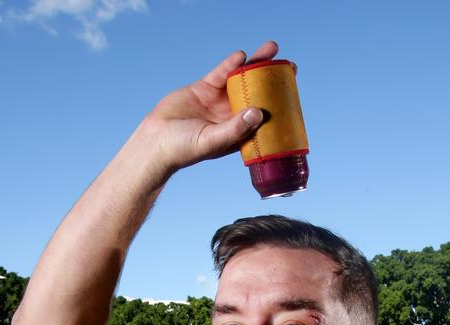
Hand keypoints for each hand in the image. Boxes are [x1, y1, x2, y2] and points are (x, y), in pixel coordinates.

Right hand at [144, 40, 278, 174]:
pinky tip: (241, 56)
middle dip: (273, 80)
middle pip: (258, 94)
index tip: (293, 95)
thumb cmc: (184, 149)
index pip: (264, 118)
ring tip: (272, 49)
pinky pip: (221, 74)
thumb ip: (235, 129)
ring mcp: (218, 101)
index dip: (279, 106)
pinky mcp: (204, 88)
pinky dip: (230, 65)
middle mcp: (232, 116)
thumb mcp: (212, 141)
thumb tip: (258, 113)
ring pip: (242, 79)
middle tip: (291, 67)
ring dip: (256, 64)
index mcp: (238, 133)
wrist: (156, 141)